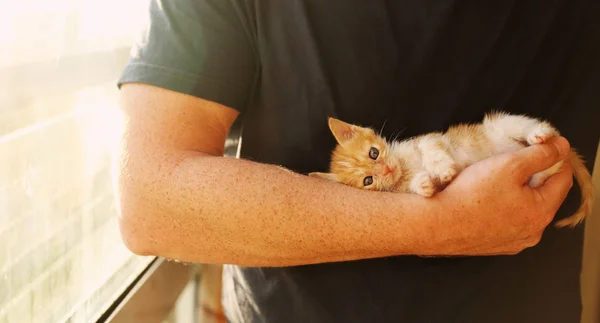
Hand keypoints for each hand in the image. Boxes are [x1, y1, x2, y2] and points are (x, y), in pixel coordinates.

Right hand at [433, 136, 572, 255]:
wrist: (436, 224)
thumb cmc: (470, 194)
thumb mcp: (509, 164)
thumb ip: (540, 154)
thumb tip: (562, 146)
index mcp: (541, 212)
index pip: (563, 179)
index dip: (554, 158)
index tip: (539, 147)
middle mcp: (532, 233)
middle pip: (544, 196)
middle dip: (533, 177)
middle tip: (511, 162)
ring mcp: (513, 243)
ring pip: (524, 210)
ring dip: (516, 194)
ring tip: (494, 180)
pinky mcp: (494, 246)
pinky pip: (506, 223)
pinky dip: (500, 209)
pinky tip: (482, 200)